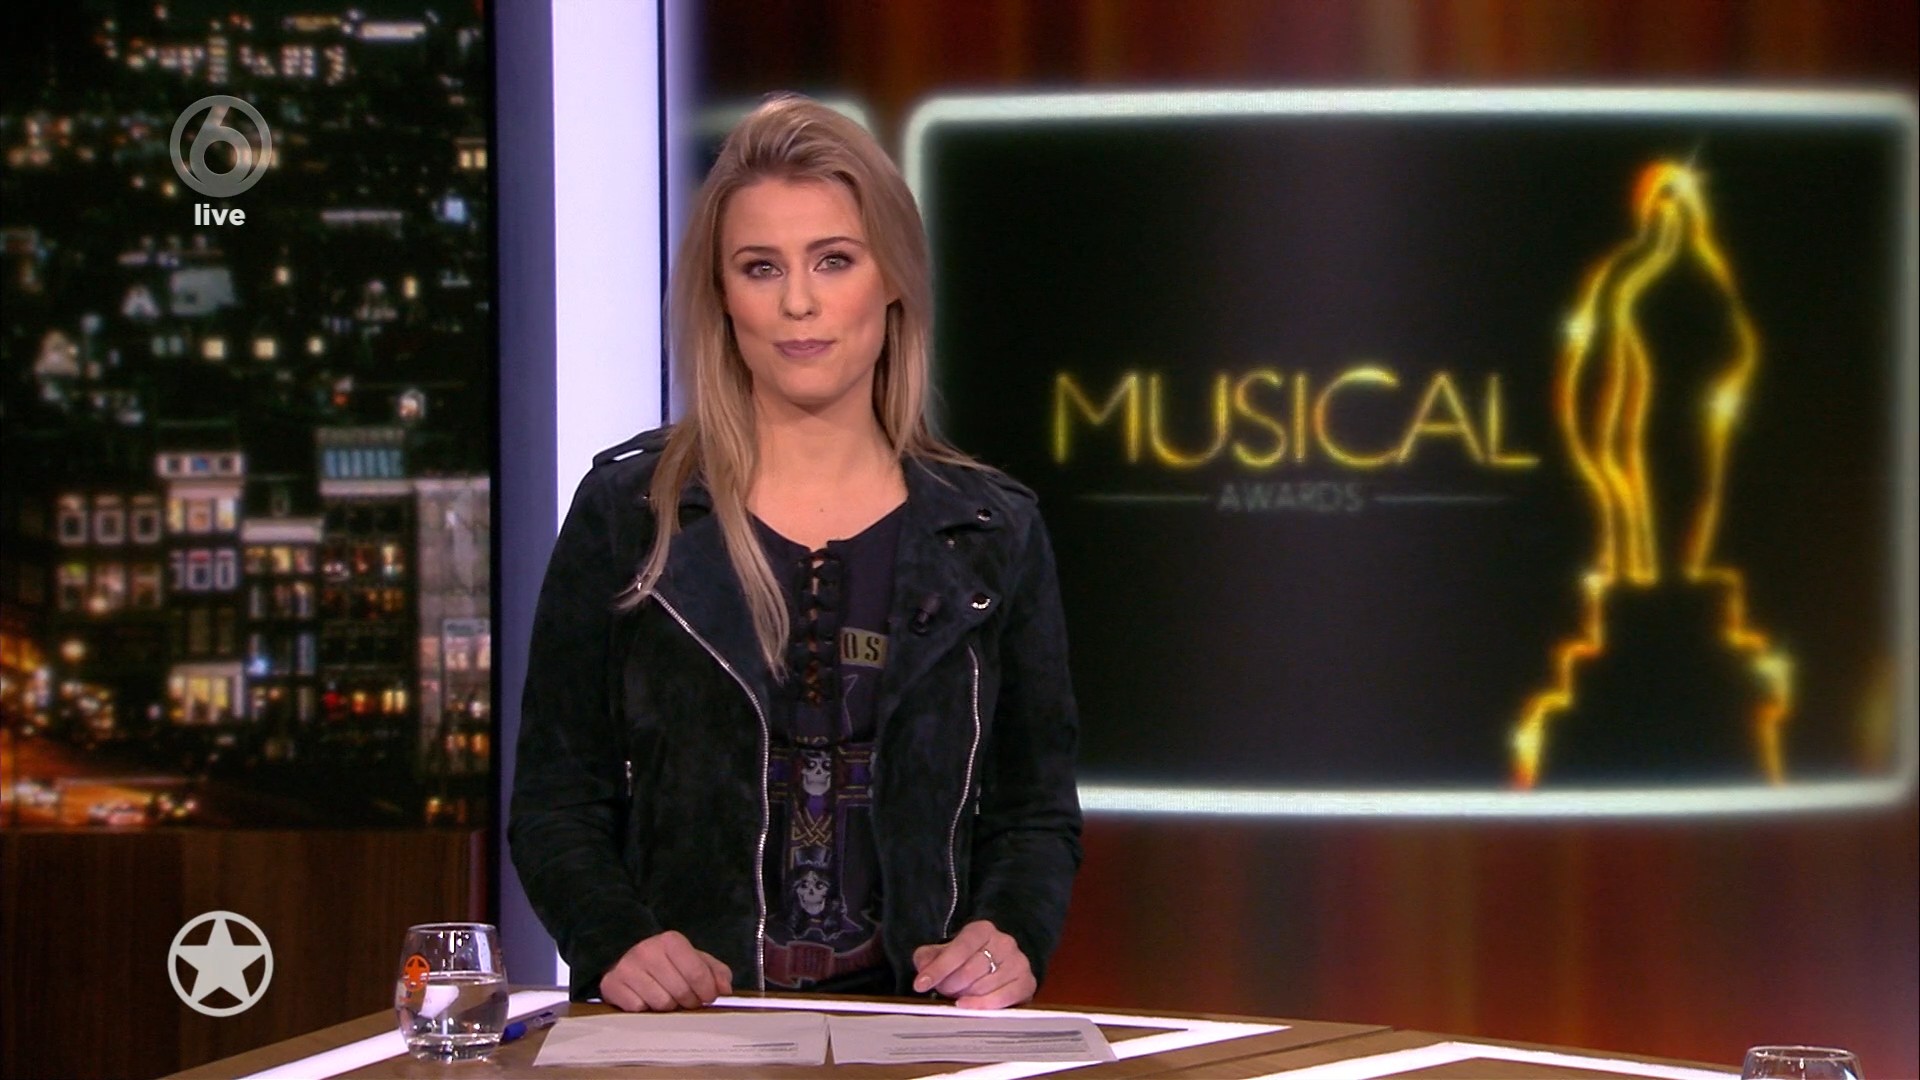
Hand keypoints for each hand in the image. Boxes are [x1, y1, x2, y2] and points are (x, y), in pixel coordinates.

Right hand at [598, 930, 731, 1011]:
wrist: (625, 957)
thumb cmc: (666, 962)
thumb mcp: (694, 960)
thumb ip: (715, 972)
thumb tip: (724, 989)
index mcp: (671, 941)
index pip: (697, 973)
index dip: (707, 991)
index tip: (708, 997)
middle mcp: (647, 951)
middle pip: (681, 992)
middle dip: (689, 1001)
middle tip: (687, 1000)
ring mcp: (627, 968)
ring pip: (661, 1004)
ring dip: (668, 1007)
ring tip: (665, 997)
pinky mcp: (612, 985)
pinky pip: (639, 1009)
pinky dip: (646, 1010)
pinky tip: (645, 998)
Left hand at [911, 920, 1034, 1008]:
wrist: (1001, 961)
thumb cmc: (969, 958)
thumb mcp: (945, 951)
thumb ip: (928, 957)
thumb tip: (923, 970)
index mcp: (982, 929)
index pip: (959, 948)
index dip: (938, 968)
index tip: (920, 985)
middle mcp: (1004, 942)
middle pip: (970, 970)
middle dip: (950, 985)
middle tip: (943, 990)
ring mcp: (1018, 962)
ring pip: (984, 986)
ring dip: (965, 996)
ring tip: (958, 994)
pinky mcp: (1027, 982)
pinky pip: (1003, 998)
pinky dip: (982, 1005)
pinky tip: (968, 1006)